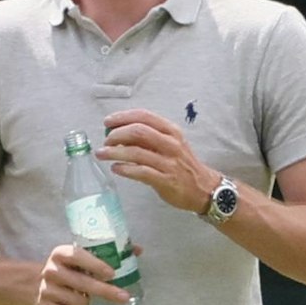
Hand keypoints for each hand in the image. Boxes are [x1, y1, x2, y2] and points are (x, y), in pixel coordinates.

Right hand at [34, 242, 134, 304]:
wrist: (34, 284)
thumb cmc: (67, 269)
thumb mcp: (80, 257)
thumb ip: (107, 253)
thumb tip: (138, 250)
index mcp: (60, 253)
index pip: (78, 256)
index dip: (95, 264)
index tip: (111, 273)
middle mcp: (51, 270)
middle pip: (82, 283)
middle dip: (105, 291)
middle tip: (124, 297)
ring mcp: (46, 290)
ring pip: (79, 302)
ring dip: (88, 302)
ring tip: (84, 296)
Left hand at [98, 109, 216, 213]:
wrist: (203, 188)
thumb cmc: (182, 164)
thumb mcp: (171, 144)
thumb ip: (150, 137)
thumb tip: (120, 133)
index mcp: (171, 131)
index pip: (144, 116)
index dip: (123, 117)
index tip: (108, 121)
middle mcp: (171, 144)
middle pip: (138, 131)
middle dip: (116, 134)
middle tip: (105, 140)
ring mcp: (168, 162)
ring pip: (136, 152)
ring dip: (114, 152)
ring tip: (102, 154)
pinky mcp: (165, 180)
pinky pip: (140, 172)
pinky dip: (124, 169)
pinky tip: (115, 168)